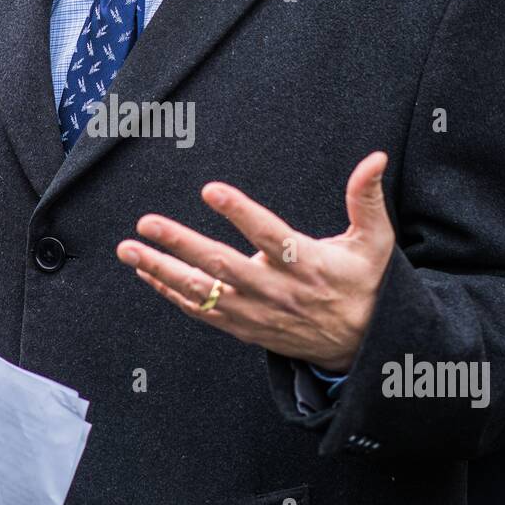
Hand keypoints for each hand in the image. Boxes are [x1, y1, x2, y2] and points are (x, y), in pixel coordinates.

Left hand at [115, 151, 394, 372]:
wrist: (361, 346)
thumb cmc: (364, 283)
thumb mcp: (376, 242)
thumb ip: (367, 199)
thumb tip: (374, 158)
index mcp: (307, 264)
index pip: (270, 235)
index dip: (241, 213)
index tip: (210, 189)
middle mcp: (277, 290)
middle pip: (223, 266)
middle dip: (180, 243)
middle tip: (146, 223)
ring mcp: (256, 312)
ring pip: (203, 293)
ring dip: (162, 270)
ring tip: (128, 249)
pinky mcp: (244, 327)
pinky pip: (201, 312)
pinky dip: (171, 294)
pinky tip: (146, 273)